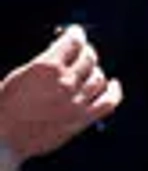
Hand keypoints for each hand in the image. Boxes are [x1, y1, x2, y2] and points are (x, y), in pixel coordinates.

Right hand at [0, 26, 121, 158]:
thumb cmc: (4, 107)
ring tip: (90, 69)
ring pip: (98, 78)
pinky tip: (113, 85)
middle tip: (83, 51)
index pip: (73, 42)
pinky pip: (108, 102)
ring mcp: (77, 102)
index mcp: (47, 67)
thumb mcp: (18, 74)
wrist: (3, 138)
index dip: (76, 34)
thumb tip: (58, 53)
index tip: (76, 33)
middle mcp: (66, 82)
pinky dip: (113, 92)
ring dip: (95, 70)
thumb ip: (42, 63)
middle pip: (88, 59)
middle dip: (86, 51)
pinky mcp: (82, 120)